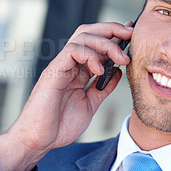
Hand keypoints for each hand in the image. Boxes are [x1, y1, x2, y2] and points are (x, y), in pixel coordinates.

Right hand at [0, 22, 132, 170]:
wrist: (39, 141)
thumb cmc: (60, 125)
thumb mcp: (90, 104)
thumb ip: (103, 88)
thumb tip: (117, 72)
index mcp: (78, 70)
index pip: (96, 43)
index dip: (114, 35)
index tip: (132, 35)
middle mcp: (70, 64)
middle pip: (89, 32)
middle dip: (112, 29)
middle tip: (130, 35)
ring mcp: (61, 66)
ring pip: (82, 37)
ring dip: (106, 43)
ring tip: (121, 59)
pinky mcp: (54, 71)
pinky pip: (72, 51)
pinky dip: (90, 55)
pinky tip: (99, 69)